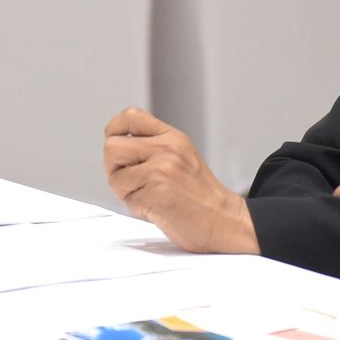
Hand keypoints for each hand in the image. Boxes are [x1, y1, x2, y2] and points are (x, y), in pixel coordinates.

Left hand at [102, 107, 257, 253]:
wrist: (227, 222)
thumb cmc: (202, 196)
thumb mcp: (182, 156)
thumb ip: (154, 146)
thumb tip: (117, 144)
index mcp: (173, 137)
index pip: (130, 116)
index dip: (115, 131)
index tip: (120, 150)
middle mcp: (167, 149)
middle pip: (112, 147)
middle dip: (116, 169)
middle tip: (135, 183)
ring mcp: (162, 169)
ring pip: (115, 176)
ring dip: (127, 192)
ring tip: (151, 197)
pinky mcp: (158, 192)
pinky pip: (127, 199)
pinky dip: (138, 208)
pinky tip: (158, 209)